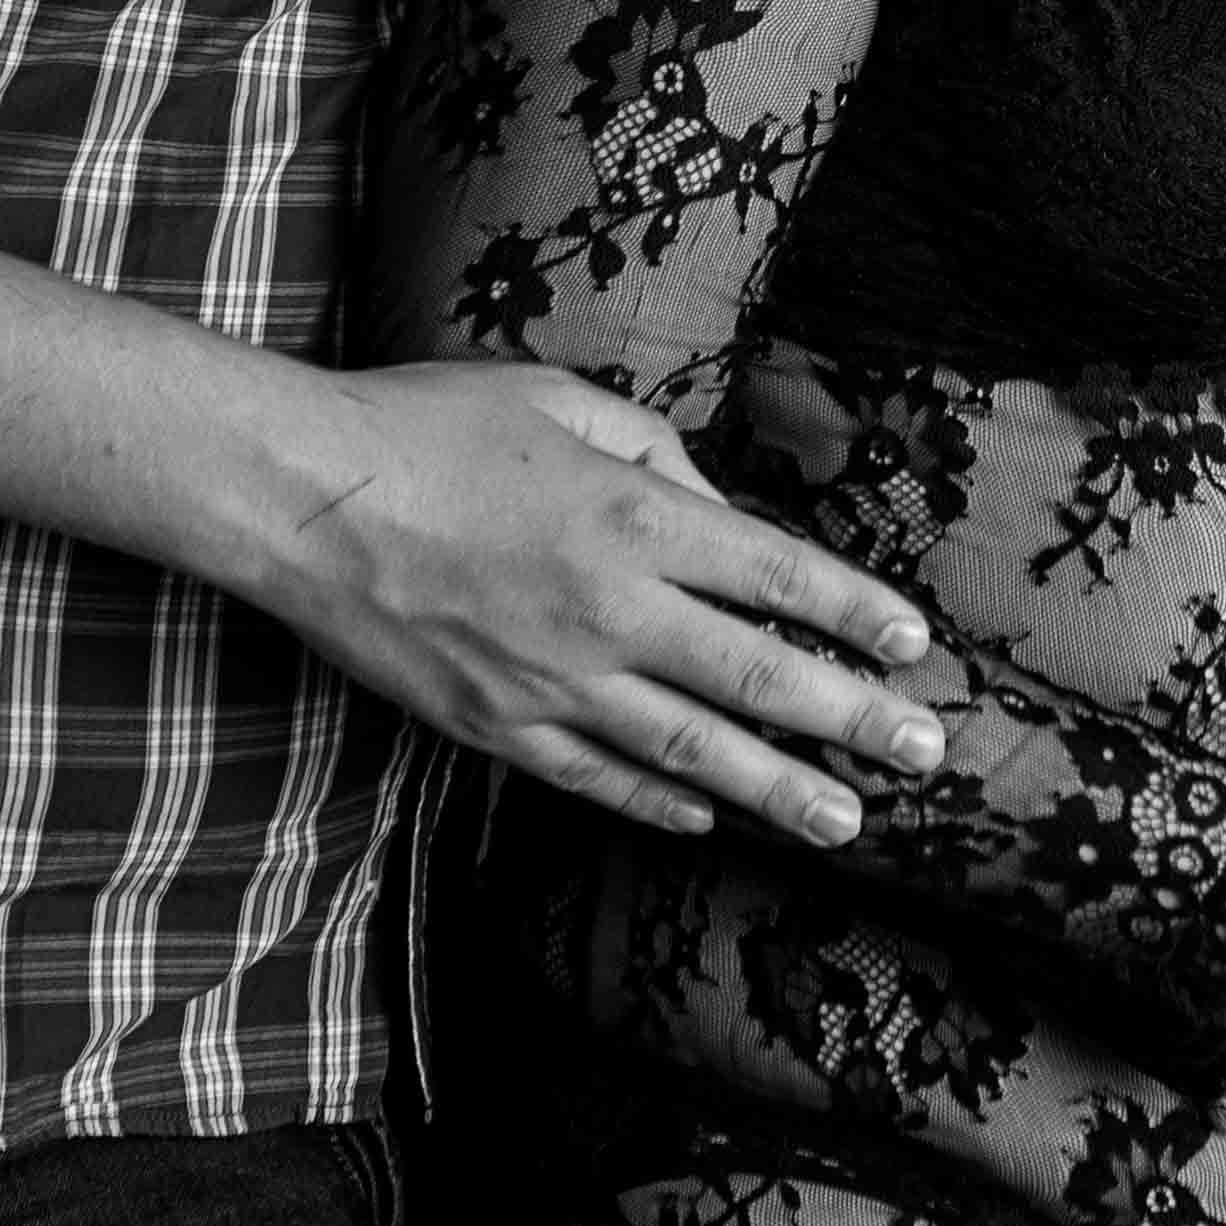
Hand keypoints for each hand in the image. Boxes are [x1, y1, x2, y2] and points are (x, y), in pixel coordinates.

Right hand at [233, 358, 944, 843]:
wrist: (300, 499)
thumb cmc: (430, 425)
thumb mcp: (563, 403)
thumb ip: (660, 456)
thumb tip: (722, 514)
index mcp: (634, 518)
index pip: (778, 578)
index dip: (856, 615)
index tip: (916, 646)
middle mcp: (610, 611)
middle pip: (760, 678)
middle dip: (853, 721)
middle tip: (924, 756)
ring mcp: (553, 683)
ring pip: (692, 753)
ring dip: (778, 792)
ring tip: (846, 822)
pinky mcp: (496, 729)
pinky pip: (600, 779)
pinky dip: (661, 806)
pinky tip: (710, 820)